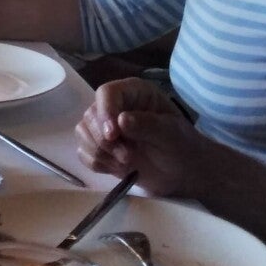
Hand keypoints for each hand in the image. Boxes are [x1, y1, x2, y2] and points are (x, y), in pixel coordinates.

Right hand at [73, 78, 207, 197]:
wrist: (183, 173)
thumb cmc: (181, 147)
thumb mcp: (170, 134)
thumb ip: (147, 125)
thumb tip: (120, 120)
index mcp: (134, 93)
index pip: (107, 93)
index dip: (105, 111)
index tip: (112, 135)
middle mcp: (116, 106)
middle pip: (91, 115)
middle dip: (106, 141)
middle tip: (129, 157)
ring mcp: (106, 127)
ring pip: (83, 133)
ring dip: (101, 153)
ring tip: (127, 163)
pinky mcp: (101, 147)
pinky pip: (83, 152)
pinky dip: (97, 163)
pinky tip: (117, 169)